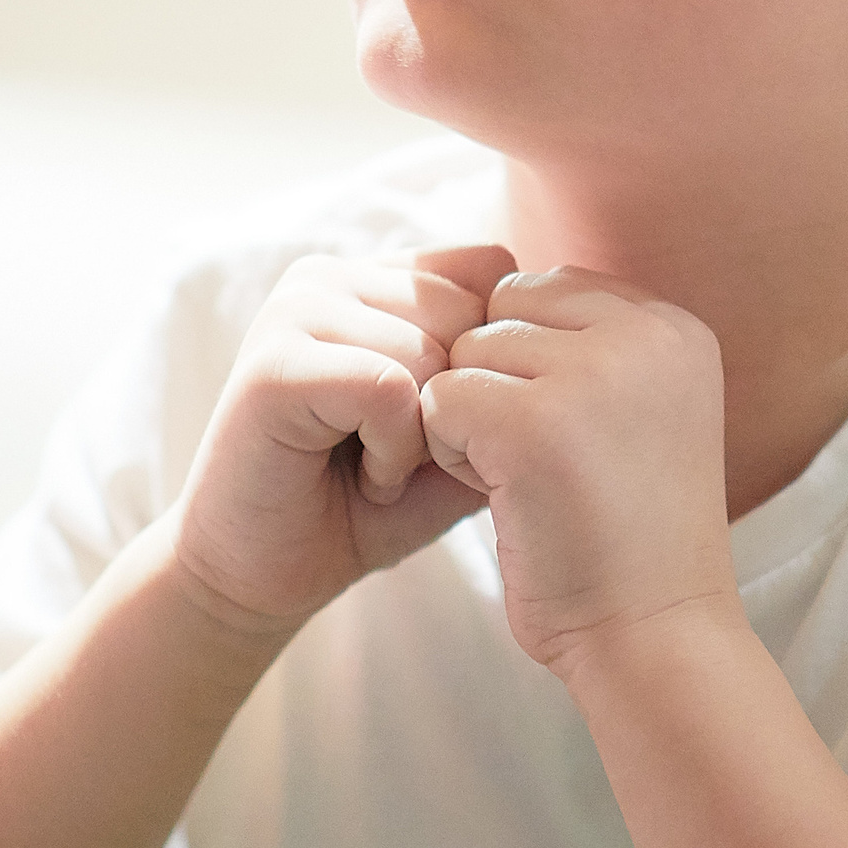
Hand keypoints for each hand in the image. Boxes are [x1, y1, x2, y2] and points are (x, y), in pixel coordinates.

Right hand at [172, 246, 515, 635]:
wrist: (266, 575)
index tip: (446, 427)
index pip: (492, 272)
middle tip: (405, 457)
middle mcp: (331, 275)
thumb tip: (581, 344)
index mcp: (376, 277)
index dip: (492, 363)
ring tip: (377, 468)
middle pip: (470, 311)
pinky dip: (393, 452)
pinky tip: (364, 479)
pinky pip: (389, 388)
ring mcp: (295, 310)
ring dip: (423, 436)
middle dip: (459, 404)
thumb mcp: (462, 435)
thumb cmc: (367, 506)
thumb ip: (507, 378)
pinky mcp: (273, 364)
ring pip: (432, 351)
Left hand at [415, 267, 737, 675]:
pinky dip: (450, 453)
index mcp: (675, 328)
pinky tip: (507, 498)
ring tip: (532, 482)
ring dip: (474, 419)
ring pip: (466, 351)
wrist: (655, 637)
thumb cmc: (629, 538)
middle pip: (502, 308)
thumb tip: (489, 283)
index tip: (567, 436)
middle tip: (544, 462)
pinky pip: (438, 399)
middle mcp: (646, 335)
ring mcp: (593, 376)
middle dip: (497, 381)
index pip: (547, 286)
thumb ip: (588, 345)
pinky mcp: (533, 423)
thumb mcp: (638, 414)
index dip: (527, 360)